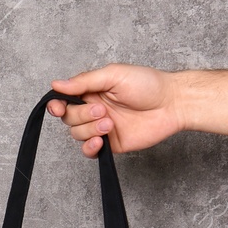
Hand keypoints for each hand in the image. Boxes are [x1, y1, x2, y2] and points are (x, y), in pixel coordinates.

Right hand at [46, 64, 184, 156]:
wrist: (172, 104)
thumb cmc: (147, 84)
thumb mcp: (113, 75)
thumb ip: (84, 81)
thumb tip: (57, 84)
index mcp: (91, 91)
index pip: (64, 100)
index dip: (56, 105)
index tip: (57, 107)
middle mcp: (93, 109)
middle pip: (69, 118)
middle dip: (82, 115)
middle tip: (102, 110)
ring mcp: (101, 128)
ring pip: (77, 134)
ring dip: (90, 129)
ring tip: (110, 123)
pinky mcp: (111, 144)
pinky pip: (89, 152)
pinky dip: (90, 148)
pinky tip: (100, 141)